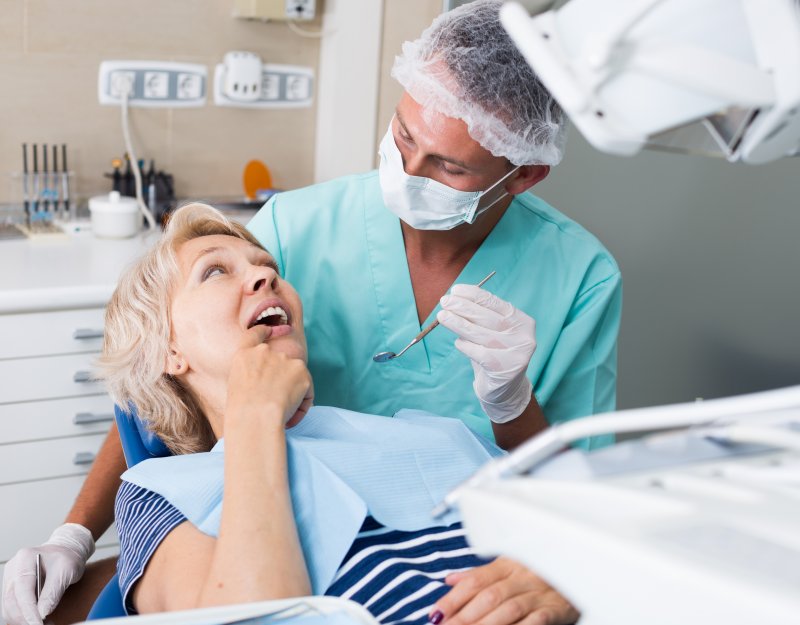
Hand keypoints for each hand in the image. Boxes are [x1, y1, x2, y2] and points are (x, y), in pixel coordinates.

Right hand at [2, 524, 94, 624]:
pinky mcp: (13, 588)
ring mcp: (11, 578)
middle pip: (11, 601)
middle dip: (24, 618)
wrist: (66, 550)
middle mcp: (13, 568)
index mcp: (25, 559)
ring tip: (42, 624)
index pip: (22, 590)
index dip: (28, 610)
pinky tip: (36, 620)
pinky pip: (12, 606)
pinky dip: (22, 616)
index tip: (38, 623)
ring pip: (8, 607)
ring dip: (22, 619)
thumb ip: (53, 592)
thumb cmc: (67, 557)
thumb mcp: (66, 571)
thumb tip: (42, 613)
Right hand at [226, 325, 312, 426]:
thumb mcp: (236, 387)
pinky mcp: (301, 371)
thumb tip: (269, 384)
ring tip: (280, 416)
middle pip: (281, 363)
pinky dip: (301, 406)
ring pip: (295, 379)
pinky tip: (290, 419)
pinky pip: (307, 392)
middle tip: (274, 405)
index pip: (256, 334)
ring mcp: (285, 359)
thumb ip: (252, 376)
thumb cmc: (241, 412)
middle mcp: (265, 351)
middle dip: (282, 382)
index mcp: (244, 354)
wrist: (254, 416)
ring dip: (291, 396)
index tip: (277, 328)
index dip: (267, 331)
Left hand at [430, 557, 578, 624]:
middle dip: (463, 616)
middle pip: (488, 597)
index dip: (453, 598)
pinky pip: (536, 620)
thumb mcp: (509, 566)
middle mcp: (522, 576)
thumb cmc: (540, 570)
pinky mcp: (557, 609)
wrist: (579, 570)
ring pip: (508, 609)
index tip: (435, 614)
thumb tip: (450, 579)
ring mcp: (540, 592)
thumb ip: (480, 574)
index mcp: (508, 563)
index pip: (475, 580)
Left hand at [437, 285, 535, 422]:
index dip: (474, 295)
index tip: (456, 290)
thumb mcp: (489, 332)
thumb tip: (455, 298)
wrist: (504, 390)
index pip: (496, 303)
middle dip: (463, 307)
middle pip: (488, 318)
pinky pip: (480, 353)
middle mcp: (523, 336)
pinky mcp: (507, 369)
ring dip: (459, 323)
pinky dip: (466, 346)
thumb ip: (478, 317)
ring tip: (443, 316)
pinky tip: (458, 343)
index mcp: (521, 321)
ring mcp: (517, 353)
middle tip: (445, 301)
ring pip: (482, 334)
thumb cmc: (492, 354)